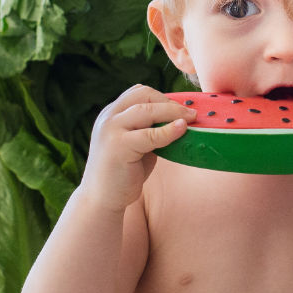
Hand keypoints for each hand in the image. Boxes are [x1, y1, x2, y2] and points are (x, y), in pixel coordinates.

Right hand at [81, 85, 193, 211]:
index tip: (181, 107)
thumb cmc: (123, 173)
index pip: (139, 92)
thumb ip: (150, 129)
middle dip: (170, 102)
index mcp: (111, 114)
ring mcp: (110, 130)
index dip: (162, 97)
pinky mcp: (118, 146)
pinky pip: (150, 134)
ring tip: (192, 118)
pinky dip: (169, 130)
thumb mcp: (137, 144)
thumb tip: (181, 119)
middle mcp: (108, 117)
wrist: (101, 199)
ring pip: (147, 110)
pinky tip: (182, 129)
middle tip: (191, 113)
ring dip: (173, 112)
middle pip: (144, 96)